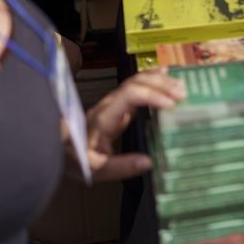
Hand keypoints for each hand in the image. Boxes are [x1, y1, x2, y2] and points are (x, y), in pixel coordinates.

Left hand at [79, 67, 185, 181]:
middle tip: (184, 94)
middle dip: (161, 85)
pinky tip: (166, 74)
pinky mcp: (119, 103)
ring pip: (138, 80)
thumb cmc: (76, 157)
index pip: (130, 95)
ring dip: (160, 80)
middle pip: (136, 83)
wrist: (60, 147)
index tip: (171, 105)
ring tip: (181, 85)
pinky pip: (137, 85)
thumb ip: (119, 166)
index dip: (152, 96)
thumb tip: (148, 162)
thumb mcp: (94, 169)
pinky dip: (153, 77)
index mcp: (105, 117)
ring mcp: (114, 101)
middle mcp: (110, 103)